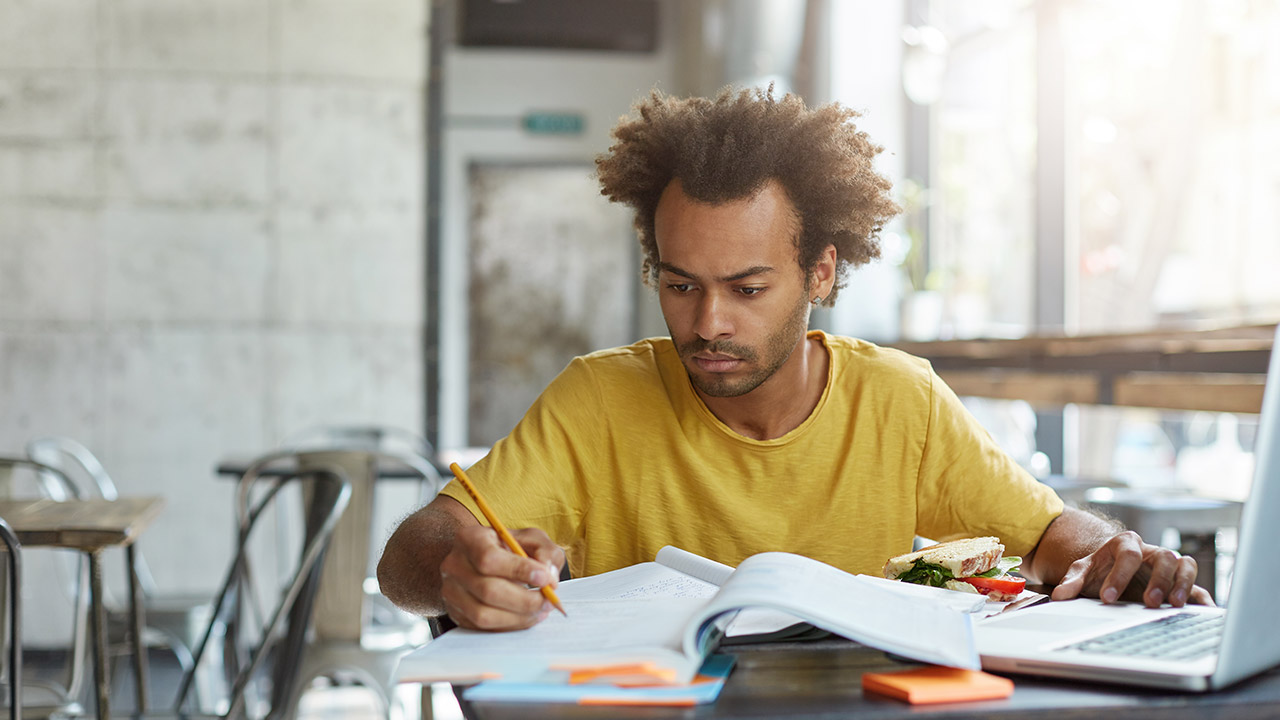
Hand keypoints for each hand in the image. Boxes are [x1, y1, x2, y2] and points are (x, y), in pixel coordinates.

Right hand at [438, 524, 565, 630]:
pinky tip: (526, 616)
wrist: (488, 561)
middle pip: (487, 590)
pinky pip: (482, 628)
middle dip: (524, 600)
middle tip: (549, 601)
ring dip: (518, 617)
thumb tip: (548, 576)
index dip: (518, 570)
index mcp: (470, 539)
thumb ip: (546, 553)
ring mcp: (451, 591)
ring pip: (483, 614)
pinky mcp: (456, 613)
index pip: (488, 558)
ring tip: (541, 610)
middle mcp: (454, 565)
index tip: (545, 578)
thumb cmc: (511, 548)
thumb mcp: (533, 540)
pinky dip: (510, 626)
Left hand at [1050, 530, 1213, 607]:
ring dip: (1182, 584)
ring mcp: (1169, 566)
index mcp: (1126, 543)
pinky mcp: (1181, 582)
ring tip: (1173, 606)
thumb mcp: (1083, 571)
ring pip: (1185, 565)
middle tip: (1148, 603)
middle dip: (1158, 580)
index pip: (1128, 554)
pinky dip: (1202, 598)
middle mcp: (1152, 551)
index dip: (1119, 575)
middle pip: (1164, 557)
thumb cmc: (1101, 569)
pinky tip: (1201, 613)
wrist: (1113, 569)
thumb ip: (1072, 581)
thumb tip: (1060, 595)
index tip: (1107, 598)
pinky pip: (1199, 586)